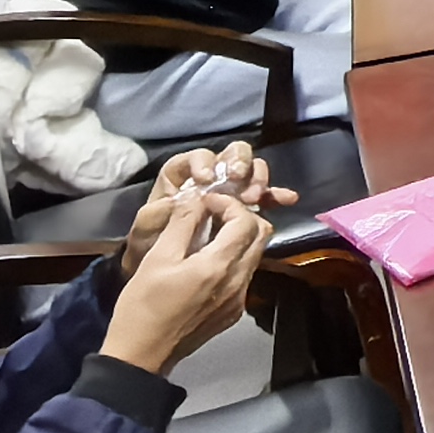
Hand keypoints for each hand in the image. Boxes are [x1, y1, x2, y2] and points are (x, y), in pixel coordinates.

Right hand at [103, 192, 271, 373]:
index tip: (207, 201)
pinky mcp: (234, 312)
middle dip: (241, 217)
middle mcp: (238, 282)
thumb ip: (182, 224)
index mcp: (219, 267)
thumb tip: (197, 198)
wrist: (141, 357)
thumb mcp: (157, 259)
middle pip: (261, 236)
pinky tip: (207, 260)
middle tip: (213, 212)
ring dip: (238, 237)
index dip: (229, 204)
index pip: (246, 221)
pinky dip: (233, 259)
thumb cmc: (142, 306)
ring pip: (255, 255)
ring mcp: (239, 300)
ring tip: (208, 233)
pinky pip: (245, 275)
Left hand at [120, 146, 284, 276]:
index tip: (208, 178)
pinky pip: (263, 198)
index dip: (204, 162)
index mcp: (182, 176)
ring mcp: (229, 192)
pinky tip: (287, 199)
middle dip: (239, 164)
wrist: (157, 277)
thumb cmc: (149, 246)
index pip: (197, 157)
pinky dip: (275, 196)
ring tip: (256, 197)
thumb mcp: (146, 229)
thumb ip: (161, 212)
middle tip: (239, 180)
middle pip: (231, 156)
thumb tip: (186, 198)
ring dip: (258, 179)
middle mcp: (209, 178)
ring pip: (251, 172)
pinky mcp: (243, 210)